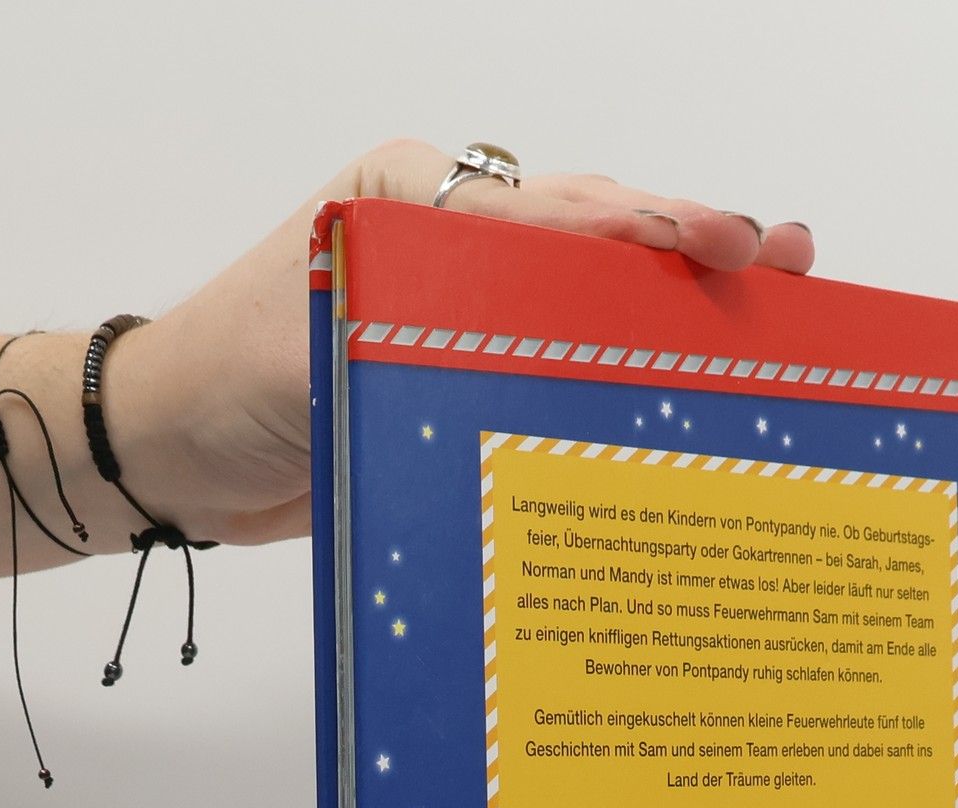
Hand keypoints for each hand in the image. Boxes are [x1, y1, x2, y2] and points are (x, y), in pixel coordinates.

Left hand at [116, 141, 816, 547]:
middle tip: (784, 260)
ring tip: (771, 311)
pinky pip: (566, 375)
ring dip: (678, 316)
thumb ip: (419, 314)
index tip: (721, 245)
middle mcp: (457, 247)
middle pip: (596, 242)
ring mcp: (472, 316)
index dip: (644, 227)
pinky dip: (630, 382)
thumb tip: (537, 320)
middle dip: (693, 252)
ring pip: (596, 305)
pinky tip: (694, 395)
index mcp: (418, 203)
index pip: (554, 207)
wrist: (173, 454)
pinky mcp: (473, 384)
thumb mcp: (317, 333)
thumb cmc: (227, 376)